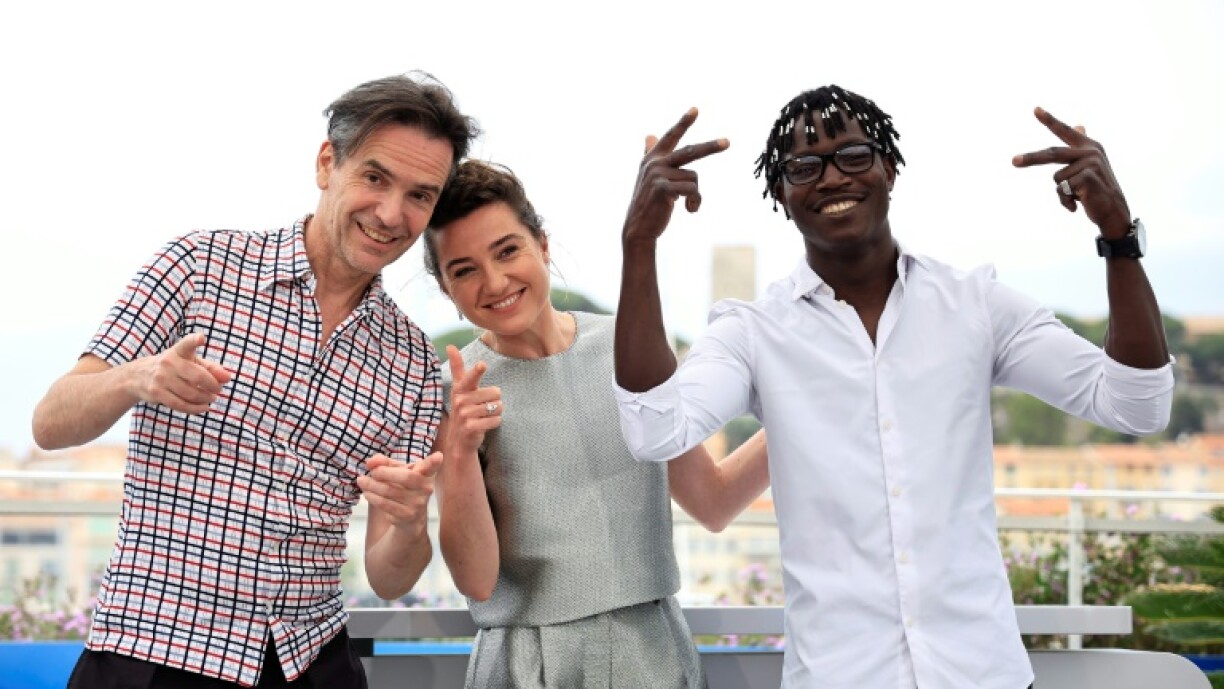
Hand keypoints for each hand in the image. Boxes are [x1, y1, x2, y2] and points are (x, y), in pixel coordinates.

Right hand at [133, 333, 232, 413]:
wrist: (139, 376)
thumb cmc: (174, 367)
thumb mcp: (191, 362)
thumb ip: (211, 368)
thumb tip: (227, 378)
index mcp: (178, 351)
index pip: (186, 344)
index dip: (193, 341)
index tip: (200, 338)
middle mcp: (168, 362)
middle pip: (197, 376)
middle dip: (213, 386)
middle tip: (217, 390)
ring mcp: (161, 378)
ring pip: (190, 393)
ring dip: (205, 398)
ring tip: (211, 398)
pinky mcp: (156, 393)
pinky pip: (180, 405)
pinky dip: (195, 408)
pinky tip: (204, 408)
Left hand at [359, 452, 441, 535]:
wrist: (409, 519)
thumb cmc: (403, 488)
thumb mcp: (396, 472)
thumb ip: (384, 463)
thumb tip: (371, 462)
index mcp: (425, 474)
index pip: (431, 467)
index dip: (434, 462)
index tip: (438, 456)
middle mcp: (425, 489)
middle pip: (406, 477)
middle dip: (385, 472)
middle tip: (372, 471)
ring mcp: (418, 504)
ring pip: (390, 491)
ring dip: (372, 486)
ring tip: (361, 481)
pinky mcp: (408, 516)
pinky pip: (386, 505)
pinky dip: (374, 498)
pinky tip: (368, 494)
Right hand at [445, 345, 502, 456]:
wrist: (459, 439)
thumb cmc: (463, 408)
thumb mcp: (459, 388)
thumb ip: (457, 367)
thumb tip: (450, 345)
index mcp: (460, 388)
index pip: (470, 377)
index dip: (477, 371)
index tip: (482, 365)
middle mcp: (461, 400)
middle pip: (495, 392)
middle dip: (495, 400)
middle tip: (483, 406)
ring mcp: (465, 415)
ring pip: (497, 406)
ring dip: (496, 411)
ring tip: (484, 415)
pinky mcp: (471, 427)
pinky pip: (496, 419)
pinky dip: (495, 422)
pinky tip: (485, 424)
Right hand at [622, 107, 728, 245]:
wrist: (638, 227)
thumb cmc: (648, 201)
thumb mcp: (648, 175)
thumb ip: (650, 153)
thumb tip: (649, 135)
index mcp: (653, 158)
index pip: (671, 136)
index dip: (683, 122)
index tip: (696, 109)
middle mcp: (655, 163)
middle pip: (690, 151)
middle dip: (710, 147)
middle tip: (728, 142)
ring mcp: (657, 175)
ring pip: (694, 178)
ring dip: (695, 194)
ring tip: (687, 205)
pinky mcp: (662, 188)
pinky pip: (691, 190)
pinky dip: (695, 202)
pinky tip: (688, 211)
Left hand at [1012, 107, 1131, 237]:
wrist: (1113, 211)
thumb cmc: (1097, 188)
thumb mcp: (1089, 165)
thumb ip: (1079, 148)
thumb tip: (1079, 125)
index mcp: (1089, 146)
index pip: (1064, 131)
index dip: (1049, 120)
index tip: (1035, 109)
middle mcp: (1091, 151)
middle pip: (1052, 154)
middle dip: (1031, 159)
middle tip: (1013, 161)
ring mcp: (1090, 163)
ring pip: (1056, 179)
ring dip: (1062, 192)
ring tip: (1079, 195)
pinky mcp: (1087, 177)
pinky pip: (1062, 190)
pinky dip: (1066, 201)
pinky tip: (1079, 204)